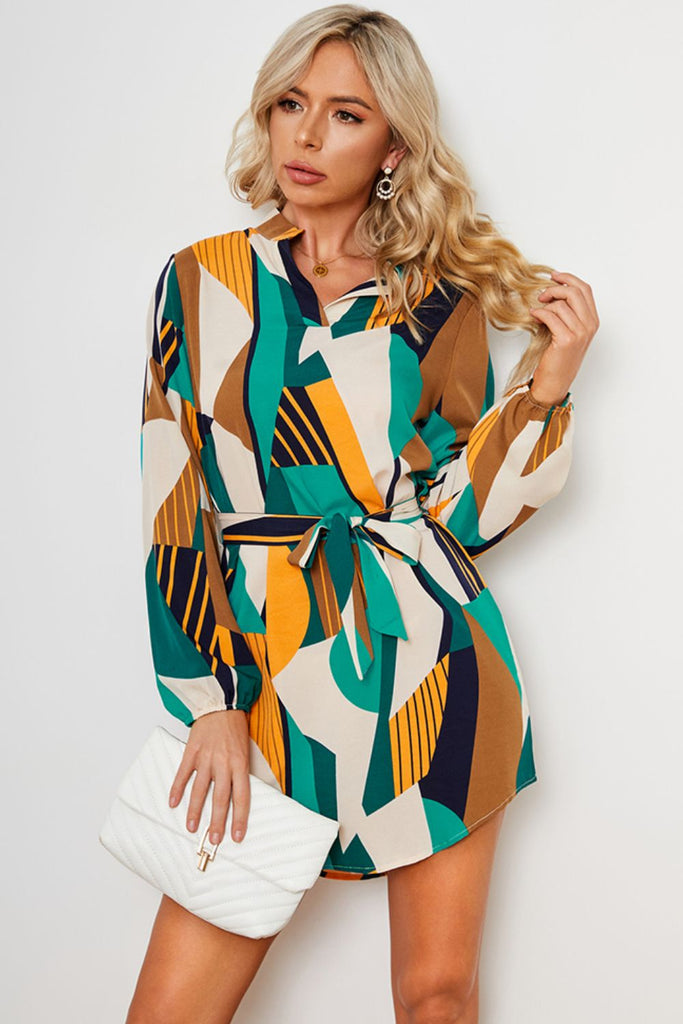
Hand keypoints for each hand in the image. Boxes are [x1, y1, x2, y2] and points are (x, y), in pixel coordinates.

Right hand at [168, 709, 250, 845]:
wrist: (221, 703)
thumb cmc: (235, 726)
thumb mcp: (246, 749)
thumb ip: (241, 771)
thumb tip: (238, 796)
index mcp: (240, 763)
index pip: (242, 796)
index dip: (239, 818)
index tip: (237, 836)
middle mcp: (224, 763)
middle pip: (221, 798)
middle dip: (217, 822)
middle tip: (214, 840)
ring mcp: (206, 758)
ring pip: (201, 789)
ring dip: (195, 811)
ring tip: (192, 828)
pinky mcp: (192, 751)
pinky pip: (183, 773)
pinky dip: (177, 788)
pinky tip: (173, 802)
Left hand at [528, 270, 598, 404]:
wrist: (555, 381)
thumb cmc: (558, 357)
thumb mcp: (568, 331)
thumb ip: (567, 312)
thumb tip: (553, 291)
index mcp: (593, 321)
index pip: (585, 289)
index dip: (569, 279)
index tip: (554, 276)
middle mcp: (589, 325)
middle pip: (574, 292)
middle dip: (555, 288)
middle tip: (541, 294)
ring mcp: (580, 332)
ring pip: (560, 304)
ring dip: (544, 305)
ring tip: (537, 312)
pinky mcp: (566, 339)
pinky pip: (550, 315)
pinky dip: (539, 312)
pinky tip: (533, 315)